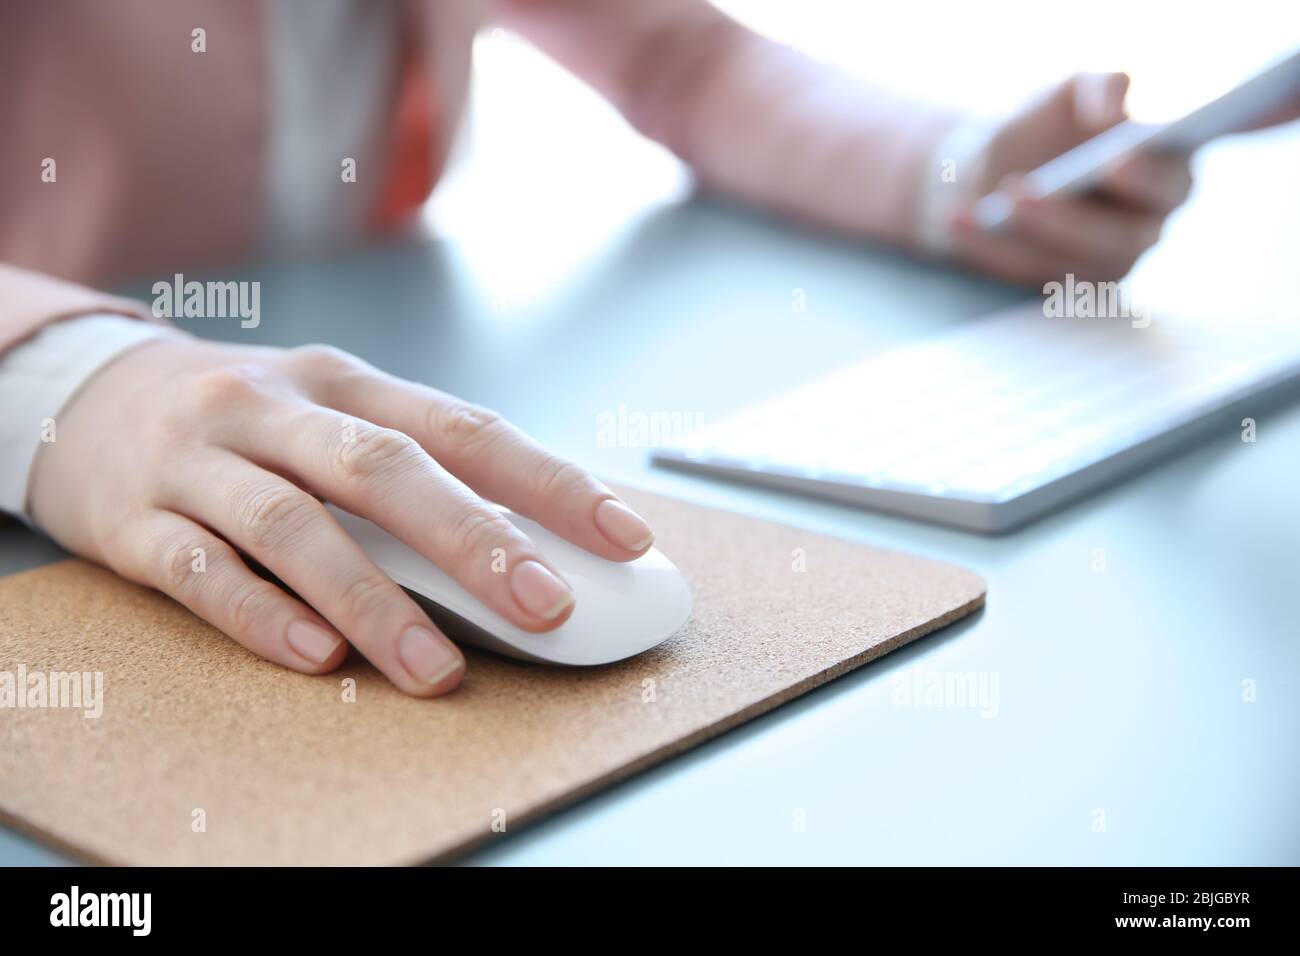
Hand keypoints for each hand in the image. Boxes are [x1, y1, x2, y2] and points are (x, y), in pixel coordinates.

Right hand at [29, 336, 655, 696]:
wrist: (86, 394)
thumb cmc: (247, 422)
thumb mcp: (329, 417)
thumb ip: (413, 470)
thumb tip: (525, 542)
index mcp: (345, 383)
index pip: (463, 427)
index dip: (548, 480)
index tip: (622, 536)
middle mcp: (277, 410)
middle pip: (385, 469)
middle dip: (473, 538)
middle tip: (545, 605)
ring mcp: (202, 461)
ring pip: (295, 525)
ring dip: (374, 601)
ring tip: (436, 668)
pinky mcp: (136, 520)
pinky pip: (200, 570)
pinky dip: (261, 613)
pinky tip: (318, 656)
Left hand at [947, 72, 1193, 285]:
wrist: (994, 164)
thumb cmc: (1048, 125)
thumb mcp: (1071, 91)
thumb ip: (1101, 86)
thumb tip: (1113, 112)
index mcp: (1165, 173)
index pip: (1169, 182)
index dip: (1146, 176)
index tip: (1113, 160)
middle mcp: (1144, 226)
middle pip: (1121, 239)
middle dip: (1070, 218)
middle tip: (1024, 191)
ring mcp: (1100, 264)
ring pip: (1069, 262)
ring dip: (1026, 233)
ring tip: (992, 202)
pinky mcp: (1055, 283)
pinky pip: (1020, 270)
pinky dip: (985, 245)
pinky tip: (957, 218)